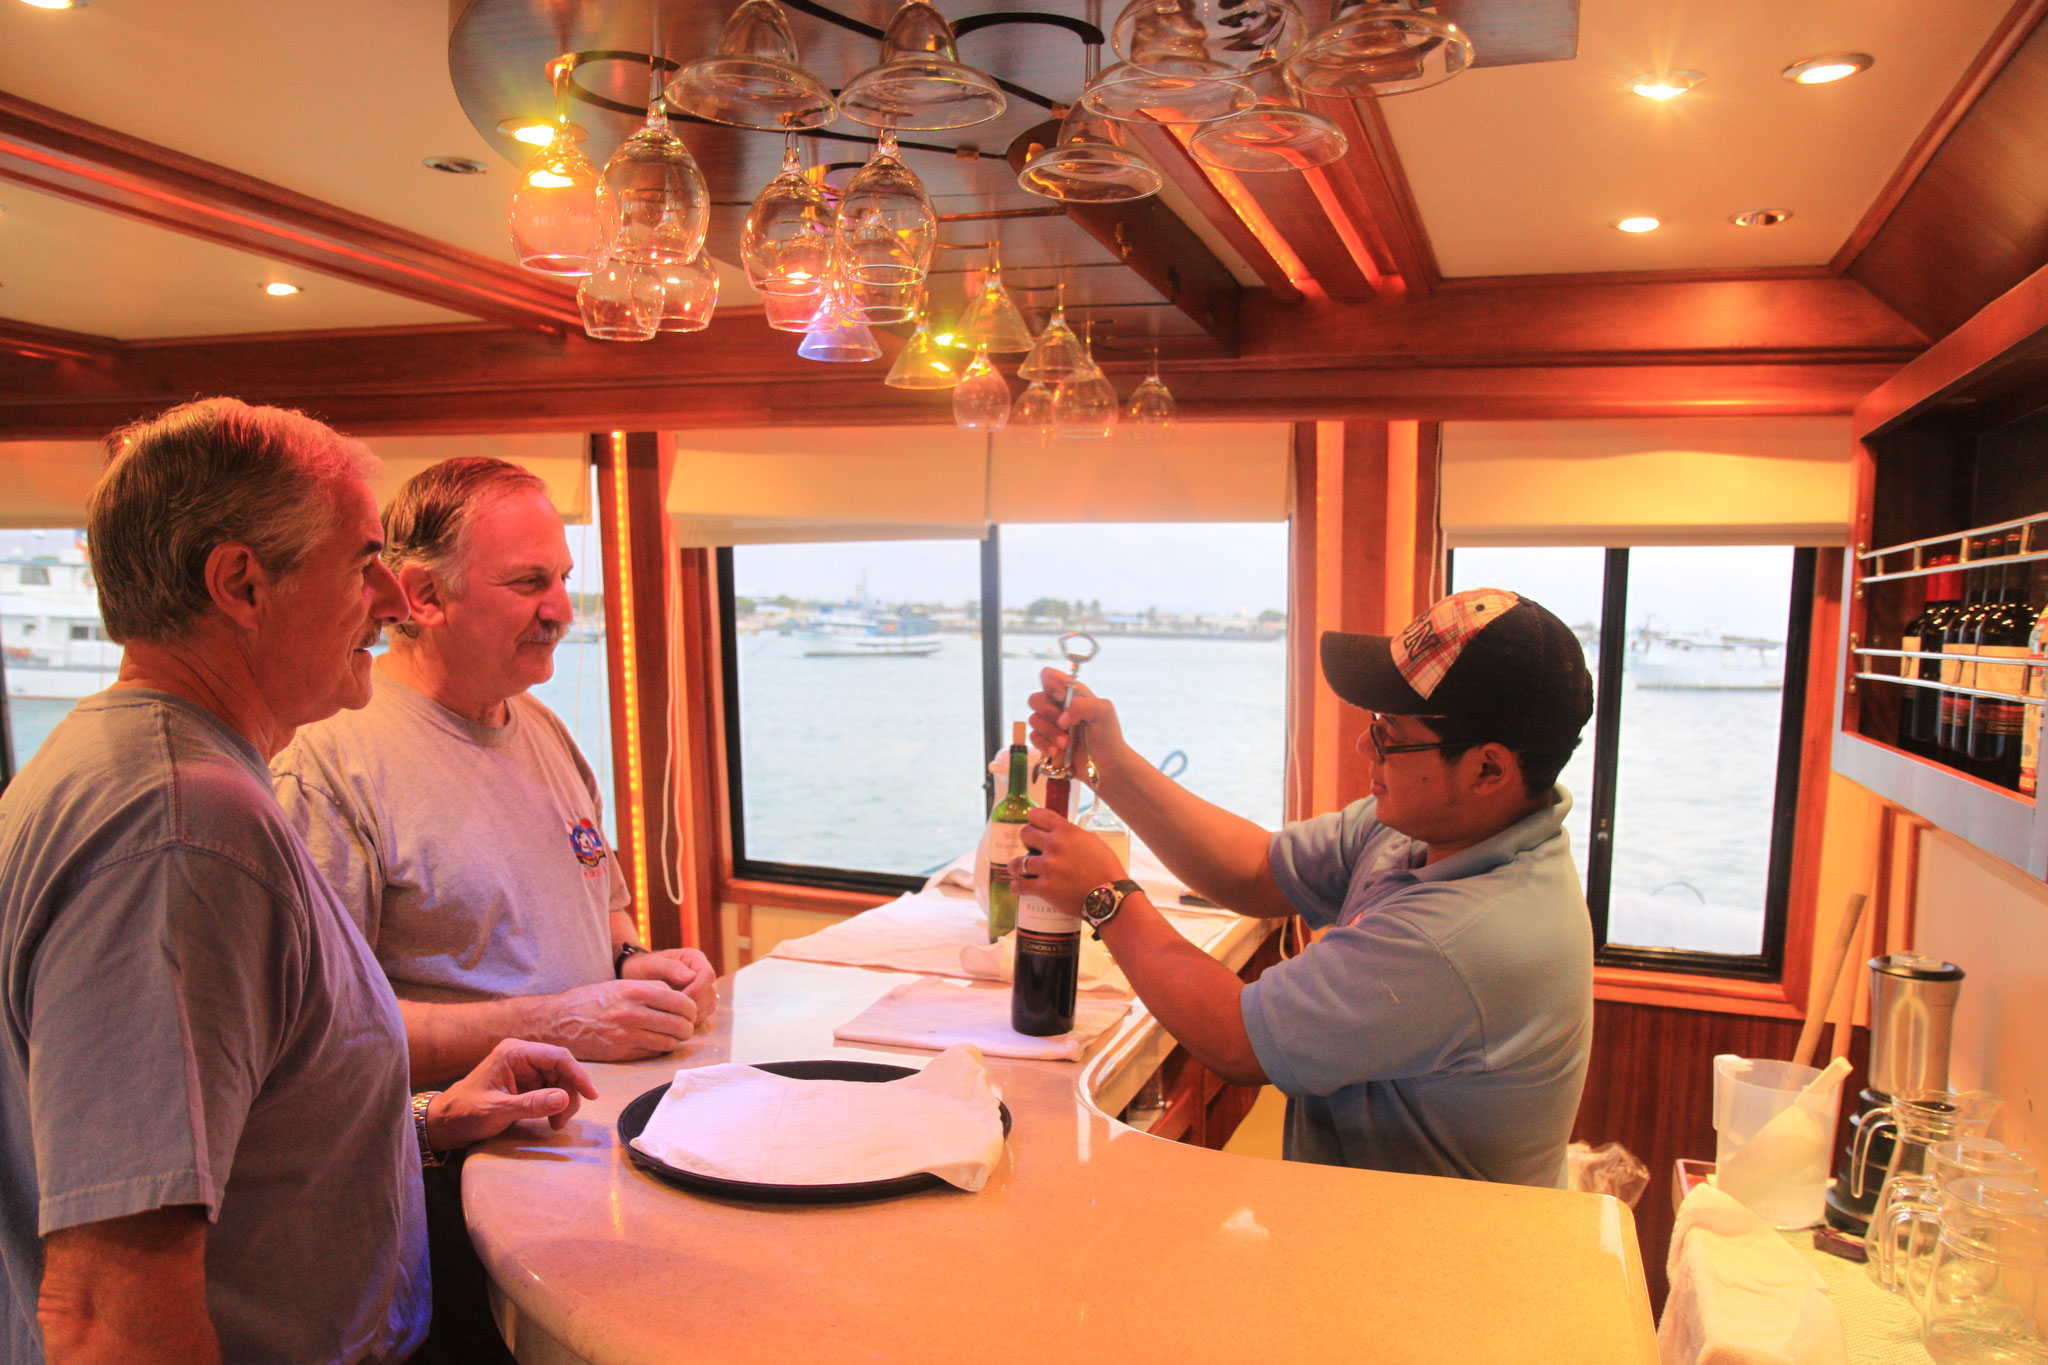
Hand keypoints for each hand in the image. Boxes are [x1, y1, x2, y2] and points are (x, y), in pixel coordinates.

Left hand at [428, 1038, 598, 1149]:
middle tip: (563, 1120)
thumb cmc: (465, 1113)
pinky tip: (551, 1120)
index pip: (557, 1057)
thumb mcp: (497, 1110)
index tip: (591, 1095)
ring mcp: (525, 1070)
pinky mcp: (526, 1083)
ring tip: (555, 1124)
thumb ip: (531, 1104)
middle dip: (569, 1094)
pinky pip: (551, 1090)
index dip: (578, 1074)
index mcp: (514, 1053)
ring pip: (560, 1080)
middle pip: (562, 1069)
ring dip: (564, 1102)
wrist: (445, 1123)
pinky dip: (556, 1105)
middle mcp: (523, 1057)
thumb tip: (564, 1098)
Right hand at [549, 978, 699, 1061]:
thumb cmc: (593, 1000)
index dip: (691, 1009)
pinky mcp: (619, 1053)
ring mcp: (625, 1035)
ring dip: (675, 1041)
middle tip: (684, 1027)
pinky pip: (652, 1054)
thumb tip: (679, 997)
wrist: (558, 1020)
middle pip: (679, 1024)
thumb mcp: (621, 984)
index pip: (681, 1002)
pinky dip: (659, 1050)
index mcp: (634, 991)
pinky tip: (655, 1043)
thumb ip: (650, 989)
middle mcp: (631, 1013)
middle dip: (687, 1027)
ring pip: (669, 1042)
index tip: (689, 1012)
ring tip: (672, 1036)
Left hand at [622, 947, 719, 1031]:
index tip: (676, 1000)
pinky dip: (691, 1020)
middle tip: (671, 1011)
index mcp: (694, 959)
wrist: (634, 977)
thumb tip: (691, 977)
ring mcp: (702, 988)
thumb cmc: (641, 967)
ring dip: (693, 1014)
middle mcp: (702, 973)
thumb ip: (671, 968)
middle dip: (693, 1005)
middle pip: (710, 993)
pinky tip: (674, 1020)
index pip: (707, 975)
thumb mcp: (651, 964)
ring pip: (710, 1005)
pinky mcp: (699, 1002)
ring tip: (671, 1016)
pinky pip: (704, 1014)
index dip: (696, 990)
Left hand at [1012, 808, 1127, 916]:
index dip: (1033, 820)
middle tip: (1031, 849)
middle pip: (1024, 834)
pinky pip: (1021, 886)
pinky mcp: (1044, 888)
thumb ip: (1073, 835)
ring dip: (1016, 866)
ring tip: (1018, 869)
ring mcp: (1047, 867)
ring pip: (1017, 862)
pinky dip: (1017, 887)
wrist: (1109, 896)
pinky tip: (1018, 887)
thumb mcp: (1092, 841)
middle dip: (1027, 841)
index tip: (1034, 825)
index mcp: (1066, 831)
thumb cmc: (1106, 868)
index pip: (1037, 815)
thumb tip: (1061, 833)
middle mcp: (1054, 845)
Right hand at [1027, 668, 1127, 780]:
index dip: (1050, 684)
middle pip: (1035, 699)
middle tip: (1064, 724)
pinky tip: (1057, 751)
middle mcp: (1059, 707)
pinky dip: (1044, 744)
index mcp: (1072, 694)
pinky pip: (1033, 738)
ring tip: (1065, 743)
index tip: (1061, 697)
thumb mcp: (1103, 711)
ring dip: (1049, 732)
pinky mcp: (1046, 742)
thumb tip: (1061, 718)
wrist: (1106, 765)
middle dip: (1048, 712)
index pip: (1049, 677)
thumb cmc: (1108, 736)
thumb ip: (1082, 705)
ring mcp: (1051, 725)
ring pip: (1033, 720)